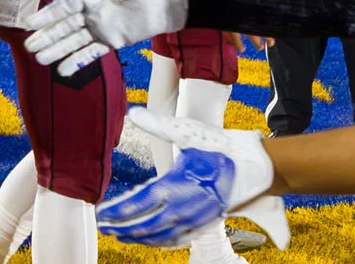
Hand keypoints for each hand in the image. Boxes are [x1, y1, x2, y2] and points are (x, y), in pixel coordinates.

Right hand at [23, 0, 187, 75]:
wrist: (168, 4)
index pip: (65, 7)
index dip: (48, 15)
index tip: (30, 23)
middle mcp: (93, 13)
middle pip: (66, 27)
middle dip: (48, 36)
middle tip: (30, 47)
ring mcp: (101, 28)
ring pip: (75, 41)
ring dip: (58, 50)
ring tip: (40, 60)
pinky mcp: (111, 41)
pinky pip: (91, 53)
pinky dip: (78, 61)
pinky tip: (63, 70)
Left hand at [96, 109, 288, 249]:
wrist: (254, 168)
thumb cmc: (220, 148)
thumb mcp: (187, 132)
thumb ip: (157, 125)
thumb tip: (134, 112)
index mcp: (174, 186)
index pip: (137, 205)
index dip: (116, 212)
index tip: (101, 214)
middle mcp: (181, 209)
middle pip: (143, 226)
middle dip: (121, 228)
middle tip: (104, 227)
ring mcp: (193, 221)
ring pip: (158, 236)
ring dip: (137, 237)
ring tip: (120, 235)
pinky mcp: (203, 225)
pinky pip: (175, 240)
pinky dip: (158, 241)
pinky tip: (149, 239)